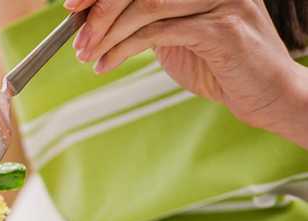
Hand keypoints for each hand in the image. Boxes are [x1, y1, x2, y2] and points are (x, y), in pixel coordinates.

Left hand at [66, 0, 307, 140]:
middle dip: (100, 10)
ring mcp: (220, 1)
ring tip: (88, 56)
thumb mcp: (172, 36)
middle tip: (76, 37)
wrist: (264, 95)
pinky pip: (159, 32)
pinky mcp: (222, 30)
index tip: (73, 4)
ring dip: (108, 34)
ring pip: (146, 7)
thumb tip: (91, 18)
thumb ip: (142, 21)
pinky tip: (106, 65)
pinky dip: (124, 50)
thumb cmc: (217, 65)